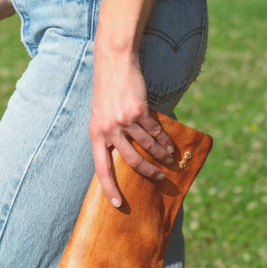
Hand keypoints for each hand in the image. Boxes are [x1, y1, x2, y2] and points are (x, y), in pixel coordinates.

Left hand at [89, 48, 174, 207]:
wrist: (113, 62)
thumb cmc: (105, 90)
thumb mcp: (99, 114)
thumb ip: (108, 134)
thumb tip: (121, 155)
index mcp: (95, 134)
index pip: (101, 167)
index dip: (109, 187)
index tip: (116, 204)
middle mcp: (109, 129)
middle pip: (131, 160)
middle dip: (146, 172)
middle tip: (157, 180)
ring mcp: (125, 120)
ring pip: (147, 146)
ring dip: (160, 156)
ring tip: (169, 162)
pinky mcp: (140, 110)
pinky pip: (156, 131)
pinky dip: (165, 141)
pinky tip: (171, 147)